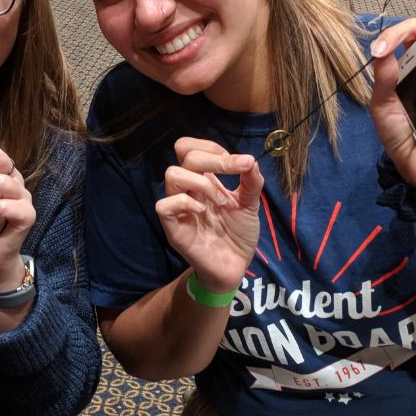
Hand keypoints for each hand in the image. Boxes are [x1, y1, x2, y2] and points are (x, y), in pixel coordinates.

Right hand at [156, 138, 263, 292]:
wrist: (235, 267)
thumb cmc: (238, 235)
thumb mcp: (250, 204)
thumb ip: (251, 181)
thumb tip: (251, 159)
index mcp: (203, 179)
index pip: (191, 148)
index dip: (213, 147)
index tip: (240, 164)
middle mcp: (188, 189)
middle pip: (184, 154)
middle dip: (214, 159)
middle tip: (234, 173)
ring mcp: (179, 207)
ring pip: (172, 174)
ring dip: (201, 182)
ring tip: (220, 201)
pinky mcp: (173, 228)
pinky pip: (164, 205)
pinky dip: (185, 203)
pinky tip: (203, 212)